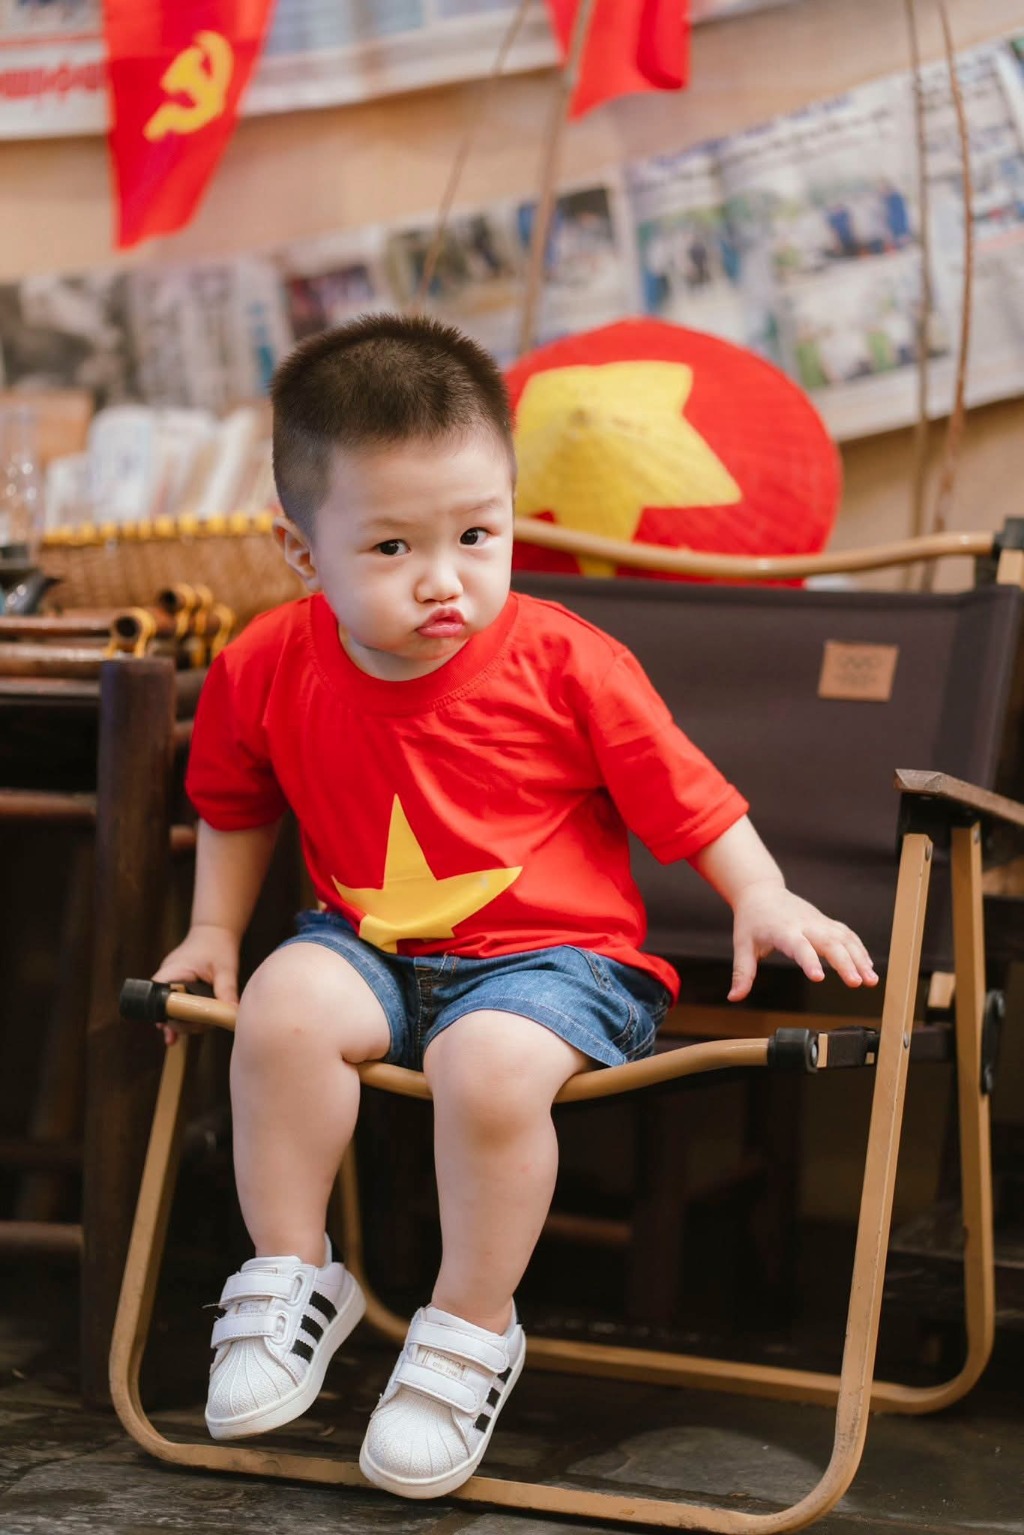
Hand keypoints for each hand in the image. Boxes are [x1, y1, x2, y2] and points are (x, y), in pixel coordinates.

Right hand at [152, 923, 239, 1044]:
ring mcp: (171, 984)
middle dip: (180, 1023)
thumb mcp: (225, 969)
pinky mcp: (178, 988)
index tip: (173, 1029)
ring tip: (203, 1027)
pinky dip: (183, 1018)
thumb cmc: (218, 946)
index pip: (158, 998)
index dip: (165, 1016)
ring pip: (171, 1011)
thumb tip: (232, 1013)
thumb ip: (226, 990)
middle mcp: (167, 979)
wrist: (215, 931)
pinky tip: (180, 1035)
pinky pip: (176, 1007)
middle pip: (164, 1010)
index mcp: (173, 972)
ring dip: (184, 1022)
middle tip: (200, 1028)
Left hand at [729, 883, 877, 1001]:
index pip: (799, 947)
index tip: (820, 978)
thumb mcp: (743, 946)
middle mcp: (804, 924)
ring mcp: (818, 922)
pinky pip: (847, 934)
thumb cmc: (751, 921)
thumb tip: (734, 998)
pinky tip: (868, 967)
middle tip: (858, 983)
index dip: (810, 961)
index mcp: (783, 930)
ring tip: (871, 981)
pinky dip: (860, 950)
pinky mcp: (826, 922)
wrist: (761, 892)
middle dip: (845, 963)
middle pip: (829, 942)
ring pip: (844, 938)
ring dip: (860, 958)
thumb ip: (742, 973)